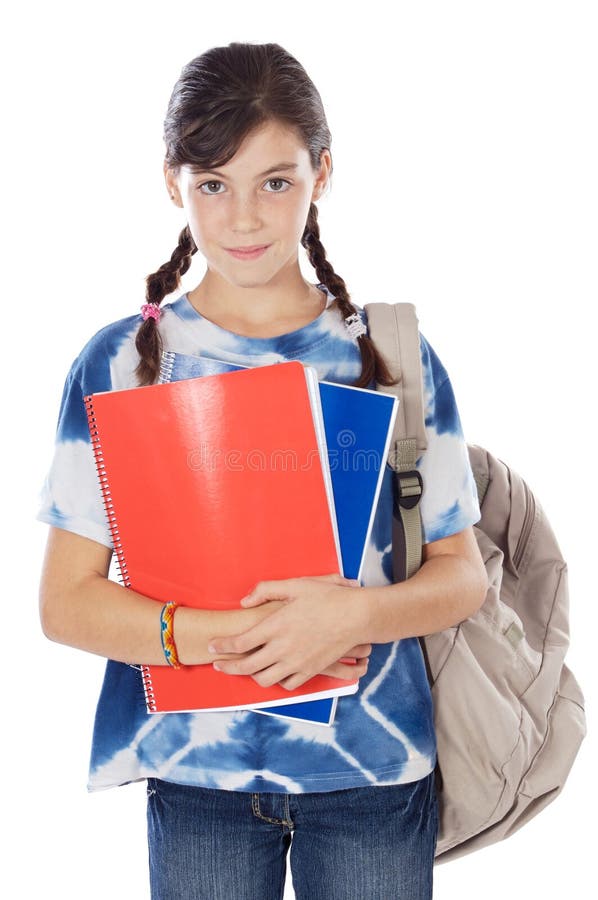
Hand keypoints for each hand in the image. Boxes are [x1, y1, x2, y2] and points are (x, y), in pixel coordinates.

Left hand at [207, 573, 370, 690]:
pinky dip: (277, 681)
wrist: (357, 616)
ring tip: (243, 669)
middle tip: (217, 665)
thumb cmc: (327, 598)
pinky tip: (273, 672)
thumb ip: (266, 590)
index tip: (211, 647)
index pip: (239, 643)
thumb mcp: (296, 585)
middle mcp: (284, 647)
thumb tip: (244, 601)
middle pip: (246, 666)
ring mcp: (298, 662)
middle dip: (226, 668)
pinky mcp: (311, 670)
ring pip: (264, 680)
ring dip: (250, 676)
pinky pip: (287, 684)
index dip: (221, 647)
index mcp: (276, 625)